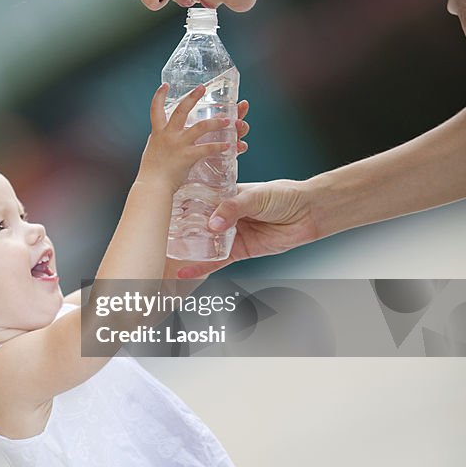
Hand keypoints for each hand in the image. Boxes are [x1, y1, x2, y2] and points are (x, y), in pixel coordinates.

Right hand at [137, 84, 231, 192]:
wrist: (152, 186)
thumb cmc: (151, 174)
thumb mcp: (152, 152)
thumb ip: (159, 143)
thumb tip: (161, 140)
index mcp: (158, 133)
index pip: (155, 109)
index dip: (159, 96)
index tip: (165, 85)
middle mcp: (168, 135)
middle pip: (181, 110)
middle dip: (192, 97)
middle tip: (203, 87)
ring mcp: (178, 144)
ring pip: (200, 127)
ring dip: (216, 122)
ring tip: (228, 120)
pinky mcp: (188, 156)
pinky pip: (207, 148)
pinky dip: (219, 146)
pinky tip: (229, 146)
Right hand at [174, 180, 318, 278]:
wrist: (308, 213)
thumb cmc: (283, 196)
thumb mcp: (255, 196)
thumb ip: (233, 208)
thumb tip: (213, 224)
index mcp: (225, 195)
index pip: (198, 199)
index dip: (181, 204)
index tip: (161, 209)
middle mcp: (225, 215)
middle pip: (197, 223)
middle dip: (179, 230)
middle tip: (157, 235)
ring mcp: (232, 233)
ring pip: (205, 243)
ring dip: (187, 250)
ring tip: (165, 254)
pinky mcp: (240, 251)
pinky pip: (217, 260)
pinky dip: (202, 266)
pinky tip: (185, 272)